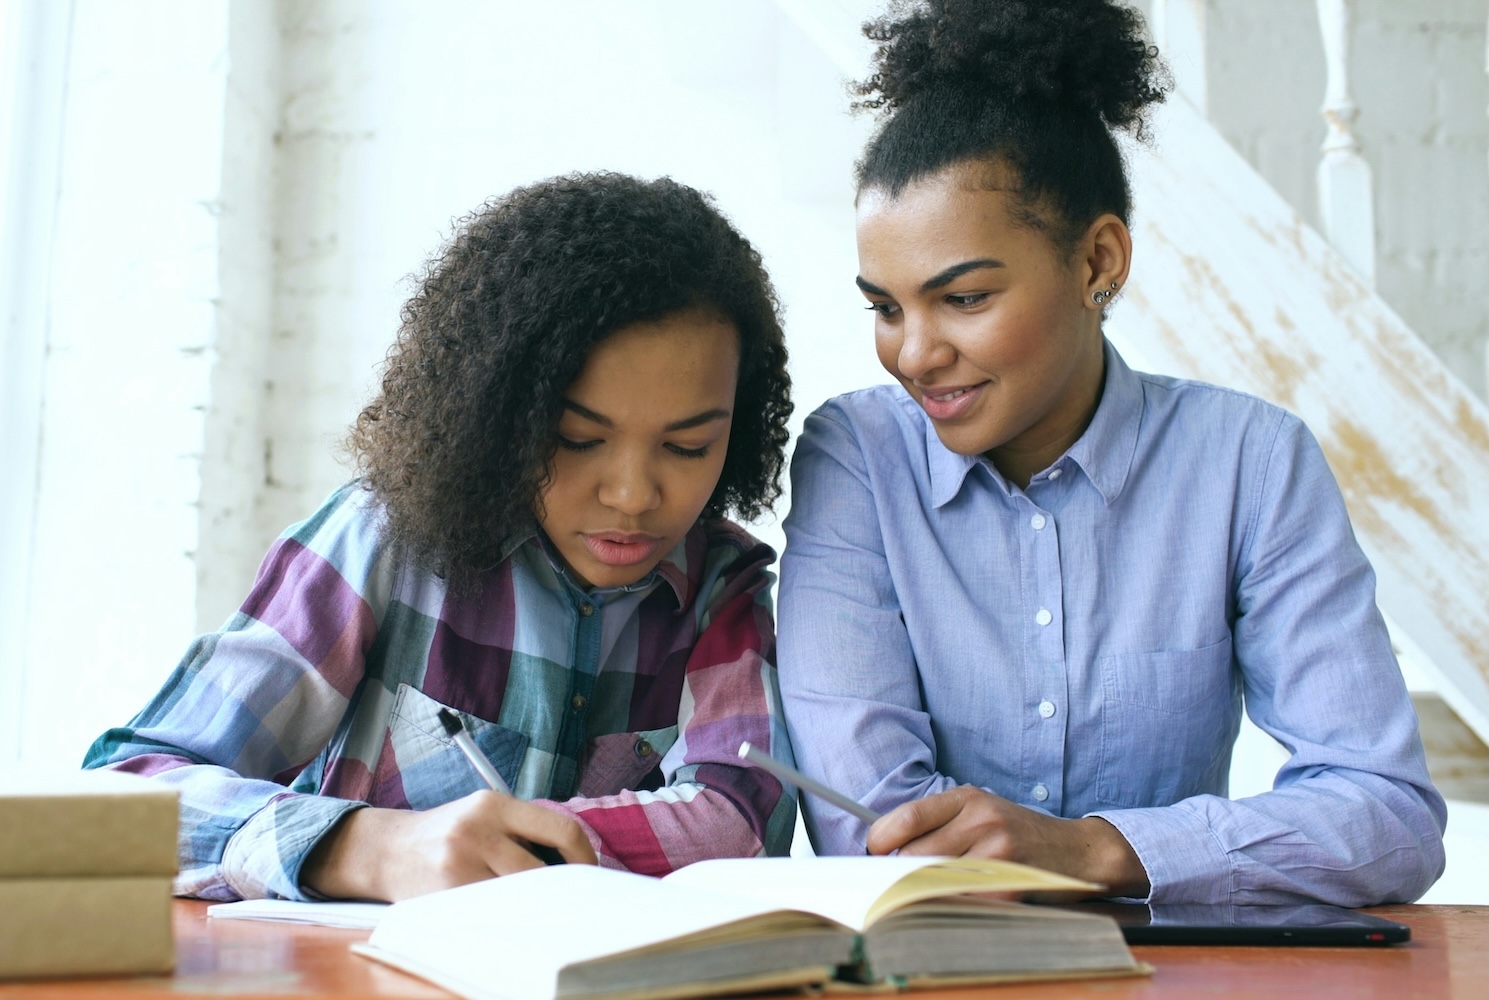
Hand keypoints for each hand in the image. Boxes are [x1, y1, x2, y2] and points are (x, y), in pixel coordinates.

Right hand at [302, 790, 597, 900]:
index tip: (590, 873)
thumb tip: (577, 864)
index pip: (561, 828)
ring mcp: (458, 863)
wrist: (388, 850)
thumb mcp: (485, 814)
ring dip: (533, 906)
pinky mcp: (444, 893)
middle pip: (542, 871)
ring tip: (538, 909)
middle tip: (569, 901)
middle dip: (559, 890)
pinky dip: (505, 918)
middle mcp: (477, 829)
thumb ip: (525, 830)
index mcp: (495, 804)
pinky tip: (506, 917)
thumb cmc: (449, 834)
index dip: (584, 856)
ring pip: (518, 896)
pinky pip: (490, 913)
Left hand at [865, 785, 1148, 897]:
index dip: (879, 841)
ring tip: (920, 893)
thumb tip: (882, 848)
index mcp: (967, 798)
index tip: (873, 854)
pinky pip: (961, 903)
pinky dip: (949, 907)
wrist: (1078, 851)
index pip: (905, 818)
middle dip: (896, 872)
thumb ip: (938, 823)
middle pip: (914, 855)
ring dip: (919, 892)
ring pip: (932, 881)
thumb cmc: (1017, 832)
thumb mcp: (980, 811)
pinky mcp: (1010, 885)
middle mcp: (981, 820)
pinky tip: (952, 904)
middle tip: (893, 882)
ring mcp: (997, 852)